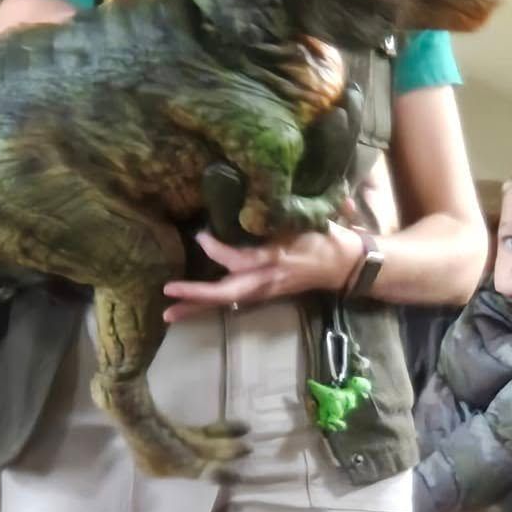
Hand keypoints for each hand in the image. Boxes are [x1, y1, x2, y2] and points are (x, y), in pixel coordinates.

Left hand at [162, 226, 363, 321]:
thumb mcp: (303, 222)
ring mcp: (264, 292)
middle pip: (227, 293)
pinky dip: (208, 307)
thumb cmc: (324, 237)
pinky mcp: (262, 295)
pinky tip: (187, 310)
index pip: (241, 260)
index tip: (200, 235)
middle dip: (197, 294)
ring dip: (196, 309)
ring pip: (225, 303)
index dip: (218, 250)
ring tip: (168, 314)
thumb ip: (275, 214)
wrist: (344, 266)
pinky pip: (231, 303)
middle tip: (168, 291)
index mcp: (276, 258)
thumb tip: (247, 197)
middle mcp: (266, 280)